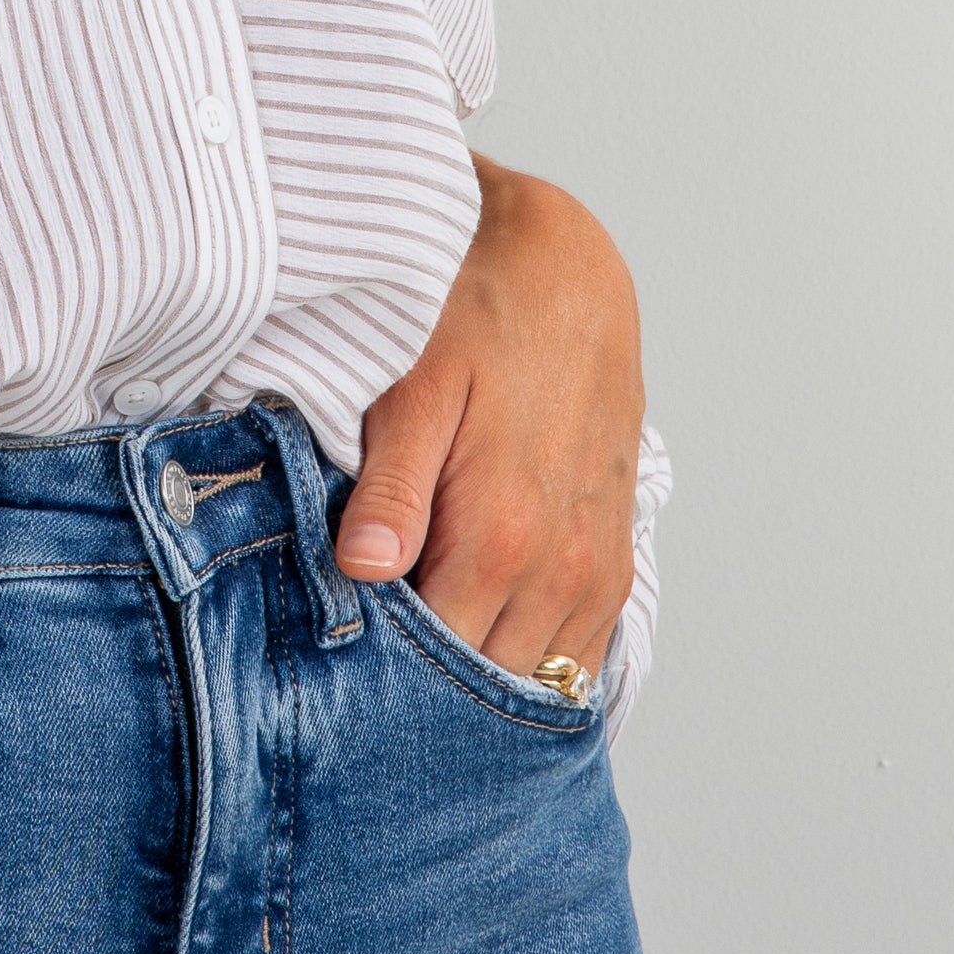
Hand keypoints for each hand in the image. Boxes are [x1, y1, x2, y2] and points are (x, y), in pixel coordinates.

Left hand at [332, 155, 642, 683]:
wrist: (563, 265)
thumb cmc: (472, 314)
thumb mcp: (412, 389)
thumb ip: (390, 490)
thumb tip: (362, 572)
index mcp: (502, 536)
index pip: (437, 665)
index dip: (383, 678)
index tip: (337, 671)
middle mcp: (562, 567)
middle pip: (488, 682)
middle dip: (428, 687)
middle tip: (365, 668)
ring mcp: (597, 566)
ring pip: (540, 675)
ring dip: (484, 673)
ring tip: (421, 653)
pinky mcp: (615, 552)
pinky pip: (582, 645)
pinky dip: (534, 653)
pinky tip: (484, 634)